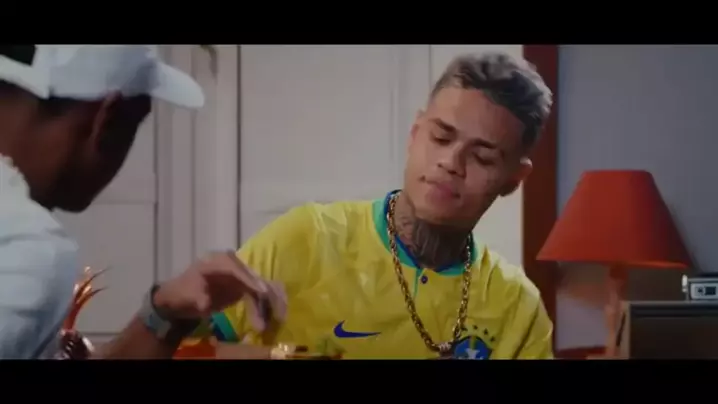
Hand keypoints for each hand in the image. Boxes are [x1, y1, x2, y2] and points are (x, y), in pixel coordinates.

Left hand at [153, 251, 286, 331]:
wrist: (178, 299)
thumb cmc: (182, 293)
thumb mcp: (187, 295)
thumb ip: (198, 298)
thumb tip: (206, 303)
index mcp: (218, 261)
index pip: (236, 269)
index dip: (250, 280)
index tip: (262, 292)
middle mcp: (232, 264)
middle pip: (253, 277)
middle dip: (265, 294)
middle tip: (276, 310)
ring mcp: (239, 275)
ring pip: (259, 287)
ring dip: (268, 303)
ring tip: (278, 317)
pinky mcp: (243, 287)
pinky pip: (258, 296)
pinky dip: (264, 306)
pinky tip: (271, 317)